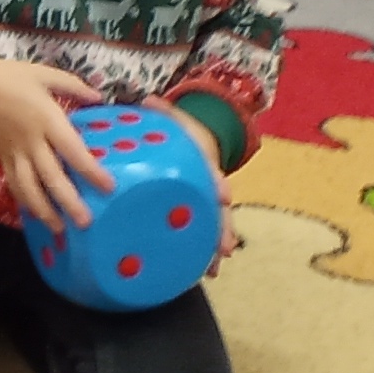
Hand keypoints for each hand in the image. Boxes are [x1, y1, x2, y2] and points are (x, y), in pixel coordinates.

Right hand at [0, 49, 106, 231]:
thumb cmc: (7, 76)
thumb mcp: (44, 74)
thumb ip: (74, 86)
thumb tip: (99, 98)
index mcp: (46, 118)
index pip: (72, 150)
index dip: (90, 170)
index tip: (108, 187)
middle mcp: (31, 141)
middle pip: (50, 177)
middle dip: (68, 201)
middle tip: (85, 222)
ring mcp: (13, 152)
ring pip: (29, 188)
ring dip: (44, 210)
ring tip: (60, 229)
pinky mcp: (1, 157)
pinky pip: (14, 183)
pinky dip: (24, 200)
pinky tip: (35, 214)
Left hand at [141, 99, 237, 257]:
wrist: (197, 143)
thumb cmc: (182, 134)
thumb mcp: (174, 119)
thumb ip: (163, 112)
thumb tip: (148, 100)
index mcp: (205, 161)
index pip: (214, 173)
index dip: (218, 184)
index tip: (224, 196)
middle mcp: (209, 186)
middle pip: (220, 209)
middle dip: (223, 229)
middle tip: (223, 249)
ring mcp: (205, 203)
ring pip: (212, 227)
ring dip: (212, 248)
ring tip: (211, 270)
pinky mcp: (196, 215)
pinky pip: (197, 235)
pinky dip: (198, 253)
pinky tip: (197, 272)